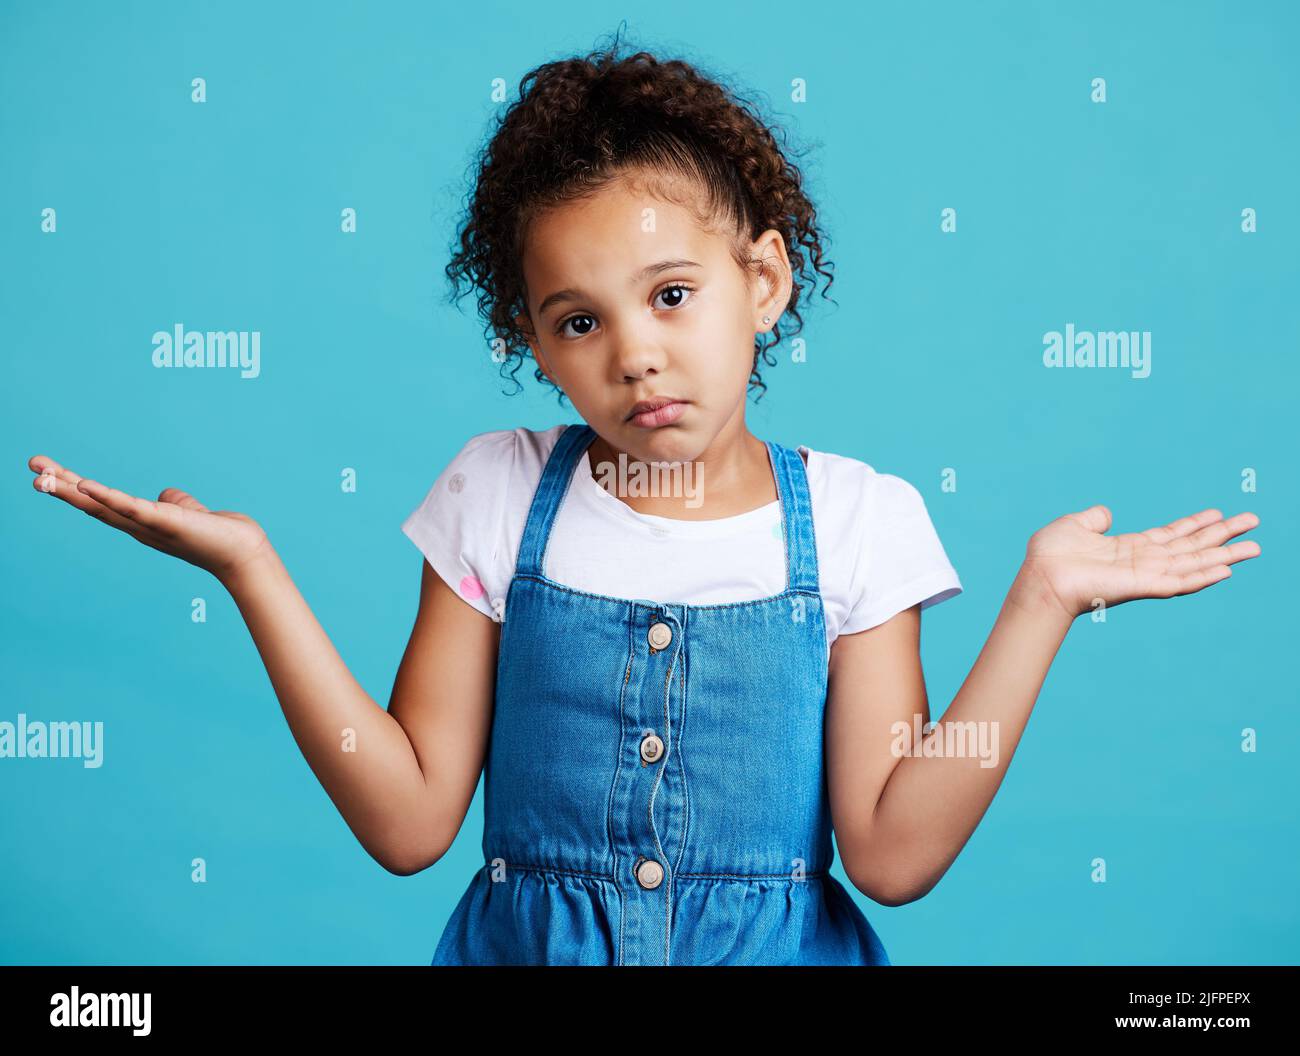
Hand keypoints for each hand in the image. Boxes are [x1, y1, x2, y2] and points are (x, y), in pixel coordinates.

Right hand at [28, 454, 271, 584]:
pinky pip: (131, 508)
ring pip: (102, 507)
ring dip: (71, 490)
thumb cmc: (217, 535)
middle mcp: (138, 527)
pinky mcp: (165, 522)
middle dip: (60, 485)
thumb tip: (166, 495)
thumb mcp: (188, 512)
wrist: (243, 554)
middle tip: (32, 466)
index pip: (99, 502)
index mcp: (141, 522)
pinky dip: (107, 497)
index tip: (46, 469)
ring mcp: (149, 526)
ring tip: (44, 476)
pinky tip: (85, 485)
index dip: (73, 486)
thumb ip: (174, 502)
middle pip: (90, 504)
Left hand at [1019, 505, 1260, 620]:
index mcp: (1127, 548)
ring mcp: (1145, 575)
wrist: (1039, 578)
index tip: (1219, 513)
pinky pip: (1180, 582)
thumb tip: (1106, 513)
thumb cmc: (1050, 556)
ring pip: (1194, 564)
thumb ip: (1093, 518)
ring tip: (1255, 547)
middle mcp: (1142, 562)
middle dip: (1222, 535)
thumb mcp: (1073, 525)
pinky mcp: (1143, 587)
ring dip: (1225, 556)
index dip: (1195, 524)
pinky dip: (1203, 576)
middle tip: (1253, 522)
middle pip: (1191, 547)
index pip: (1170, 535)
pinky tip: (1226, 569)